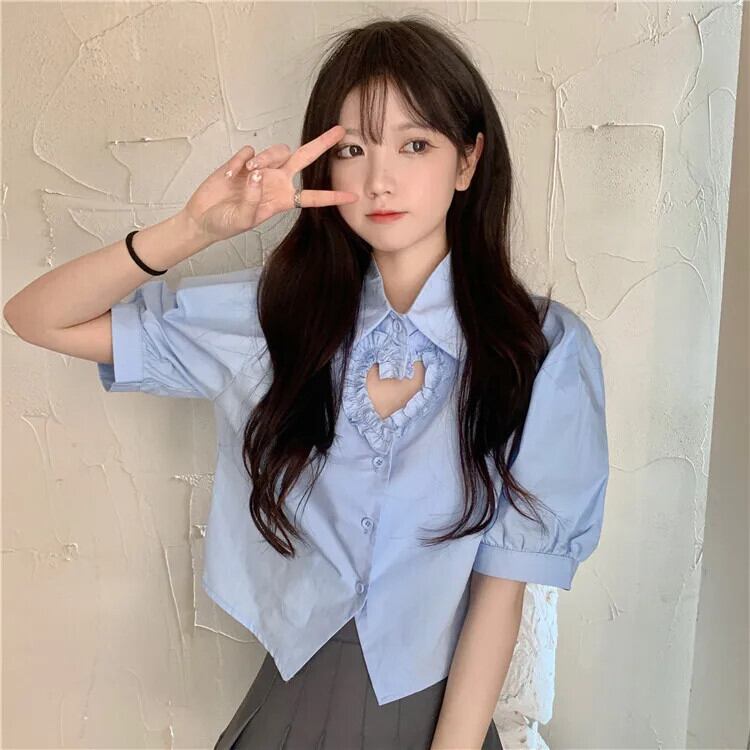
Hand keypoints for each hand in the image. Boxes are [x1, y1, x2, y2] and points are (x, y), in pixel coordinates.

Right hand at [181, 125, 357, 243]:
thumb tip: (257, 174)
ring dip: (266, 157)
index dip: (332, 197)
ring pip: (277, 151)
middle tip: (340, 131)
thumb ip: (252, 199)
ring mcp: (261, 169)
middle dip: (322, 144)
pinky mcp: (243, 161)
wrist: (203, 218)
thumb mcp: (243, 220)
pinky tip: (231, 174)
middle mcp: (277, 181)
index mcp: (283, 200)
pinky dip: (241, 160)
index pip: (313, 197)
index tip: (352, 196)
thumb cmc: (226, 224)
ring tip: (248, 172)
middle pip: (305, 158)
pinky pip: (250, 151)